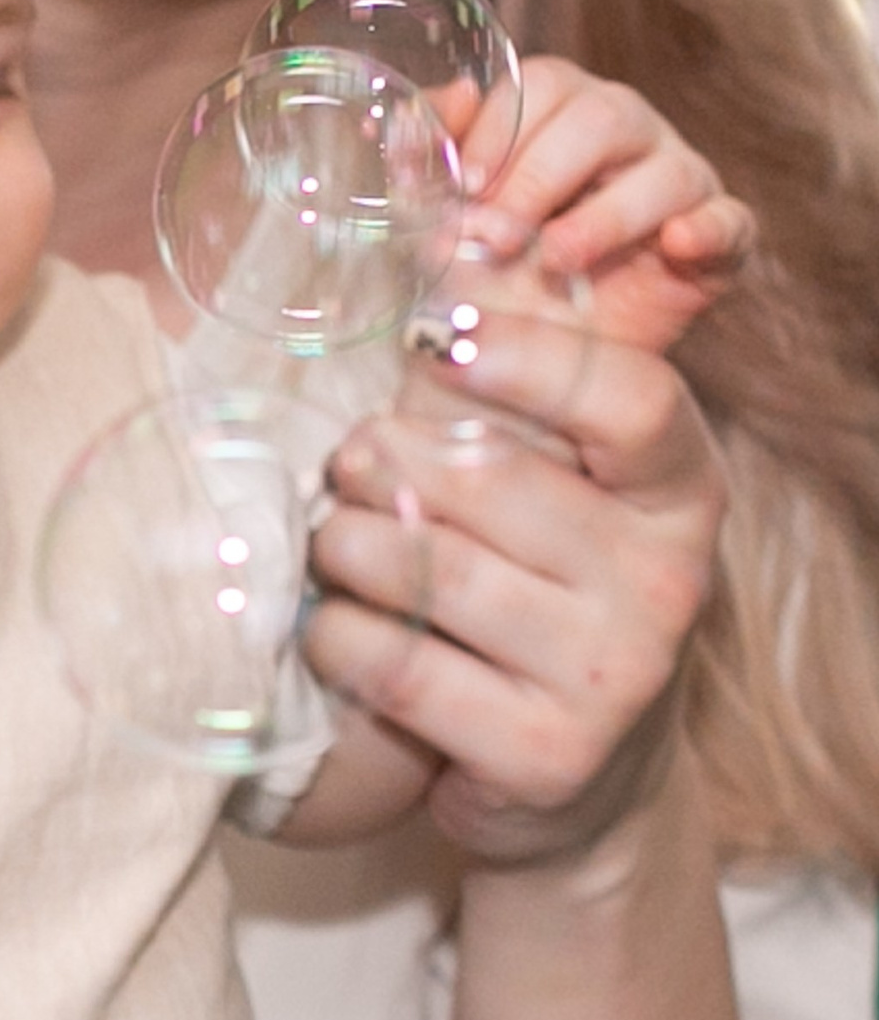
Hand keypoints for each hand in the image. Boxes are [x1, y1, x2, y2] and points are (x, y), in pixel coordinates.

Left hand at [303, 304, 725, 866]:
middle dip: (381, 457)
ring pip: (422, 566)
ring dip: (345, 546)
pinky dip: (338, 634)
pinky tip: (342, 627)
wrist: (567, 771)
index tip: (440, 335)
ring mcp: (611, 675)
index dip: (531, 357)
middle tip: (348, 463)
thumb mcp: (560, 485)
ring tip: (339, 542)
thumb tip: (440, 248)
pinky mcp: (543, 755)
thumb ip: (513, 393)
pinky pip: (392, 662)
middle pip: (484, 477)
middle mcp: (666, 581)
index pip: (629, 399)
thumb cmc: (539, 585)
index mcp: (681, 492)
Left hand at [457, 58, 751, 354]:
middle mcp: (627, 132)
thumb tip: (429, 102)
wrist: (540, 359)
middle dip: (540, 176)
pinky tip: (677, 244)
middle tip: (495, 236)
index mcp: (560, 110)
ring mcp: (679, 179)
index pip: (541, 84)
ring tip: (554, 261)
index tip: (464, 187)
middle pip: (603, 114)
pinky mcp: (719, 237)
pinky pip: (731, 220)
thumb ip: (430, 153)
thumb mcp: (446, 215)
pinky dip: (708, 229)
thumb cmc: (491, 271)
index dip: (500, 130)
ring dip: (605, 216)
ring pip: (666, 168)